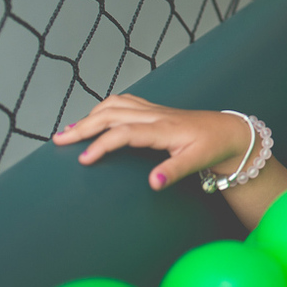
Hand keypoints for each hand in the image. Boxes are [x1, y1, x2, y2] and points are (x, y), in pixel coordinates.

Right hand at [51, 94, 253, 190]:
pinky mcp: (154, 109)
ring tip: (69, 131)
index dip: (102, 145)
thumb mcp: (198, 162)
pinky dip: (104, 108)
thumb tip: (153, 184)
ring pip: (115, 105)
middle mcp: (155, 115)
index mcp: (163, 128)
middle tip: (58, 141)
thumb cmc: (212, 146)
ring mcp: (153, 110)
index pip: (124, 132)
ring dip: (90, 115)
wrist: (227, 130)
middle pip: (112, 114)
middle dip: (83, 126)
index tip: (83, 160)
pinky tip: (94, 117)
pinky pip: (124, 102)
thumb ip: (174, 172)